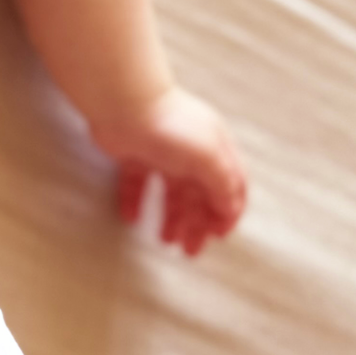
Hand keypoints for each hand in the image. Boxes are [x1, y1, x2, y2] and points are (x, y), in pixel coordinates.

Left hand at [94, 86, 247, 255]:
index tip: (218, 235)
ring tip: (166, 241)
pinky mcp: (133, 155)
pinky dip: (135, 201)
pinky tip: (132, 219)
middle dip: (198, 224)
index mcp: (214, 151)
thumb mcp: (207, 156)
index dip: (227, 212)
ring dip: (172, 218)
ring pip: (171, 193)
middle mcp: (190, 153)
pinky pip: (136, 184)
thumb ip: (223, 183)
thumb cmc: (171, 126)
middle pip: (199, 196)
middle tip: (190, 250)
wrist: (124, 104)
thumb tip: (231, 208)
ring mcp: (162, 154)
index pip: (229, 186)